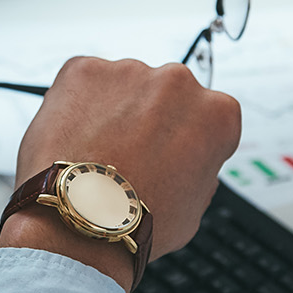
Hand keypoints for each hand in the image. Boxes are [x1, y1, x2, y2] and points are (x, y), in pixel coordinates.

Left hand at [0, 57, 239, 290]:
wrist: (80, 222)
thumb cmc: (137, 224)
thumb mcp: (194, 208)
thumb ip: (198, 171)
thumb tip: (188, 163)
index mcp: (217, 113)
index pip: (207, 115)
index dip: (185, 138)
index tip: (168, 154)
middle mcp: (178, 81)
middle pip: (165, 95)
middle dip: (149, 118)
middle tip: (128, 155)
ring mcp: (129, 70)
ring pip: (123, 86)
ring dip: (114, 110)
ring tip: (96, 153)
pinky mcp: (84, 68)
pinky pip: (84, 82)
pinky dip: (77, 103)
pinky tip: (74, 139)